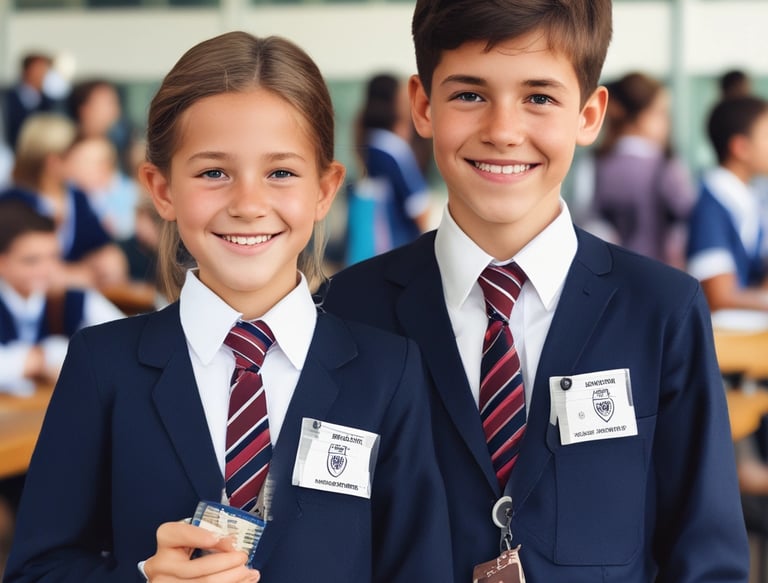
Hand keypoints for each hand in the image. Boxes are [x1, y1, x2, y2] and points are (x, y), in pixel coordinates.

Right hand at [144, 521, 259, 582]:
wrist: (173, 574)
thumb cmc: (188, 550)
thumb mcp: (194, 537)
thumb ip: (210, 536)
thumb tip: (232, 545)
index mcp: (165, 541)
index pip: (176, 534)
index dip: (197, 536)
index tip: (218, 538)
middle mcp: (160, 565)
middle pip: (195, 568)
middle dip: (226, 563)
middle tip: (243, 558)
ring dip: (232, 579)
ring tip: (248, 573)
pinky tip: (243, 582)